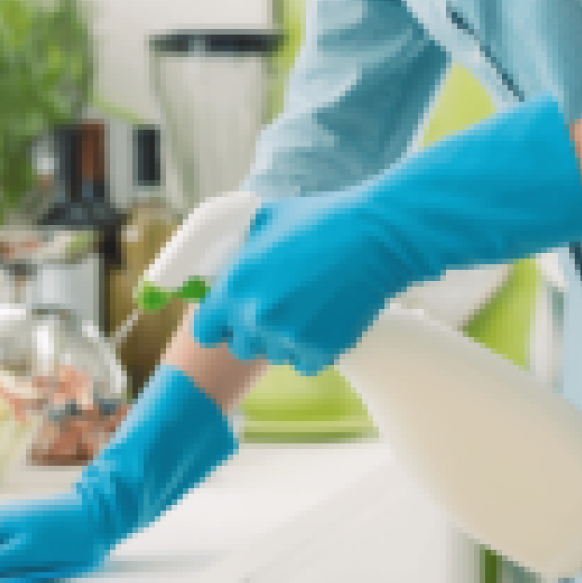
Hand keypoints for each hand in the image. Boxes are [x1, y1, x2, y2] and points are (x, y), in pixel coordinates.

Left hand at [191, 188, 413, 375]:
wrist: (376, 238)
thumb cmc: (322, 221)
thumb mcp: (266, 219)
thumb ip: (239, 246)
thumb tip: (223, 255)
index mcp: (235, 286)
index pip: (205, 331)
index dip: (218, 325)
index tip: (231, 319)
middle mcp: (256, 316)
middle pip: (240, 348)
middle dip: (253, 333)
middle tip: (278, 311)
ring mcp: (289, 336)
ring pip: (275, 355)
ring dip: (285, 340)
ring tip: (308, 309)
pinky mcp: (320, 351)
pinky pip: (305, 363)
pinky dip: (313, 350)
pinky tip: (325, 321)